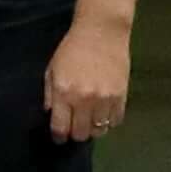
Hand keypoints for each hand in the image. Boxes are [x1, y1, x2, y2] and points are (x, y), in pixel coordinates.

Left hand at [49, 21, 132, 141]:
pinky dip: (109, 122)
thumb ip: (49, 94)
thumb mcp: (51, 70)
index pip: (60, 127)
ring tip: (89, 122)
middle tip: (74, 129)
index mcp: (63, 93)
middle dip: (75, 135)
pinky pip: (116, 121)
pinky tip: (103, 115)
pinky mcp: (121, 96)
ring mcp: (105, 99)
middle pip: (81, 133)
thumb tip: (50, 114)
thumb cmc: (71, 50)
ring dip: (93, 129)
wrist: (101, 33)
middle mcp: (84, 100)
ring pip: (100, 130)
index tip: (58, 138)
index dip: (58, 137)